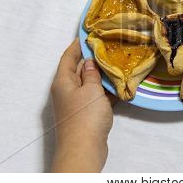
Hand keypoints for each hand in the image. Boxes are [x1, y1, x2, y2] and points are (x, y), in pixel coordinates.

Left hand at [51, 39, 115, 171]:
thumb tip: (88, 61)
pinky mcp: (87, 114)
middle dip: (92, 58)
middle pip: (79, 69)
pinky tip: (120, 85)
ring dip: (102, 75)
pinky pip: (97, 96)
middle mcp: (68, 90)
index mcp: (63, 82)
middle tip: (109, 46)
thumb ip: (91, 74)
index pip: (68, 57)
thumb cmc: (85, 116)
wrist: (84, 149)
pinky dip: (106, 90)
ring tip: (118, 62)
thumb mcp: (91, 90)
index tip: (88, 33)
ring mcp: (77, 103)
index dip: (77, 45)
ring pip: (90, 83)